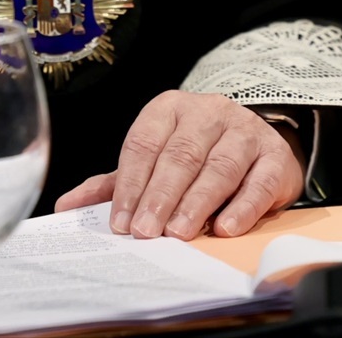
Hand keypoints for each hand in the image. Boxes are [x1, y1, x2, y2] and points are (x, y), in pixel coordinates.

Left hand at [55, 91, 303, 239]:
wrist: (255, 143)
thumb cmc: (195, 155)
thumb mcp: (153, 162)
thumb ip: (114, 183)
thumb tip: (66, 206)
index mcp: (170, 109)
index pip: (144, 143)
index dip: (130, 184)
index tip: (119, 222)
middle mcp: (209, 112)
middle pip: (181, 155)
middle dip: (161, 195)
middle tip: (146, 231)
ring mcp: (245, 131)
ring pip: (220, 165)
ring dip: (198, 202)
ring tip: (180, 232)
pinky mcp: (275, 155)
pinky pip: (260, 180)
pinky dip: (243, 206)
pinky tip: (226, 227)